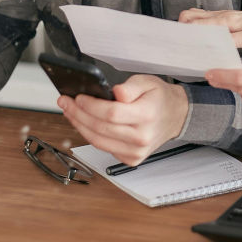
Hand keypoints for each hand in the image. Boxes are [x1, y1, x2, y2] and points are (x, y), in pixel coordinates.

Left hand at [58, 74, 189, 165]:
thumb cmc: (159, 99)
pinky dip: (91, 136)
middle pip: (100, 128)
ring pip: (98, 141)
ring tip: (70, 113)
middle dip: (78, 114)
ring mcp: (136, 151)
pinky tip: (84, 124)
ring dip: (79, 126)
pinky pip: (104, 149)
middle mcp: (142, 137)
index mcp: (147, 115)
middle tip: (66, 103)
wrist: (175, 116)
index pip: (111, 114)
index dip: (90, 106)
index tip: (78, 98)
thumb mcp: (147, 82)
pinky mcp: (132, 159)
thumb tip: (115, 92)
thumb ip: (130, 87)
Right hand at [178, 8, 241, 50]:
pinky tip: (202, 40)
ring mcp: (227, 17)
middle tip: (178, 46)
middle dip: (180, 29)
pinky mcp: (232, 21)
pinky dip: (200, 27)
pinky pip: (209, 21)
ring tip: (186, 45)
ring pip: (199, 17)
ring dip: (189, 28)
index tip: (175, 45)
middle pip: (191, 17)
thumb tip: (210, 46)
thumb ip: (231, 41)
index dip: (182, 33)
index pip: (195, 23)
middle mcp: (224, 16)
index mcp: (227, 20)